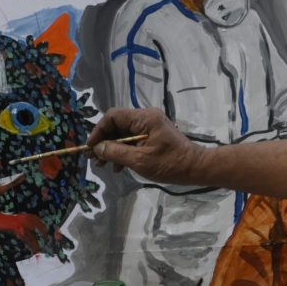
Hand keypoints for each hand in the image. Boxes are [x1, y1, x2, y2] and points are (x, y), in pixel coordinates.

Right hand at [86, 107, 207, 186]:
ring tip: (104, 166)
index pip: (112, 117)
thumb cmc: (170, 164)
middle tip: (94, 159)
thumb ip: (116, 152)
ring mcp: (150, 126)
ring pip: (123, 133)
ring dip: (112, 148)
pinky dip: (123, 151)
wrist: (195, 168)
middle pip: (117, 125)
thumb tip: (97, 148)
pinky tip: (119, 167)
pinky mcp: (153, 135)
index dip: (98, 131)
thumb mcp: (140, 160)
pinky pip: (132, 139)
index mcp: (144, 118)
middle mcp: (146, 117)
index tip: (90, 148)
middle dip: (104, 142)